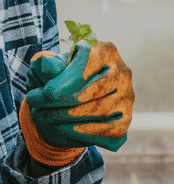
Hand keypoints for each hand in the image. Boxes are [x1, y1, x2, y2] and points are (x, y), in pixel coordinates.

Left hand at [20, 42, 133, 165]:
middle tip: (36, 108)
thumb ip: (46, 64)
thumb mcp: (48, 68)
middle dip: (57, 103)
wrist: (70, 102)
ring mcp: (127, 96)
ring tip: (45, 118)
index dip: (57, 84)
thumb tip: (50, 65)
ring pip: (99, 111)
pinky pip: (107, 130)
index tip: (35, 96)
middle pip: (91, 90)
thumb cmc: (59, 80)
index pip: (84, 67)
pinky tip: (63, 129)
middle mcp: (122, 72)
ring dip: (66, 118)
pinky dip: (83, 132)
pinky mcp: (126, 119)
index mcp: (106, 51)